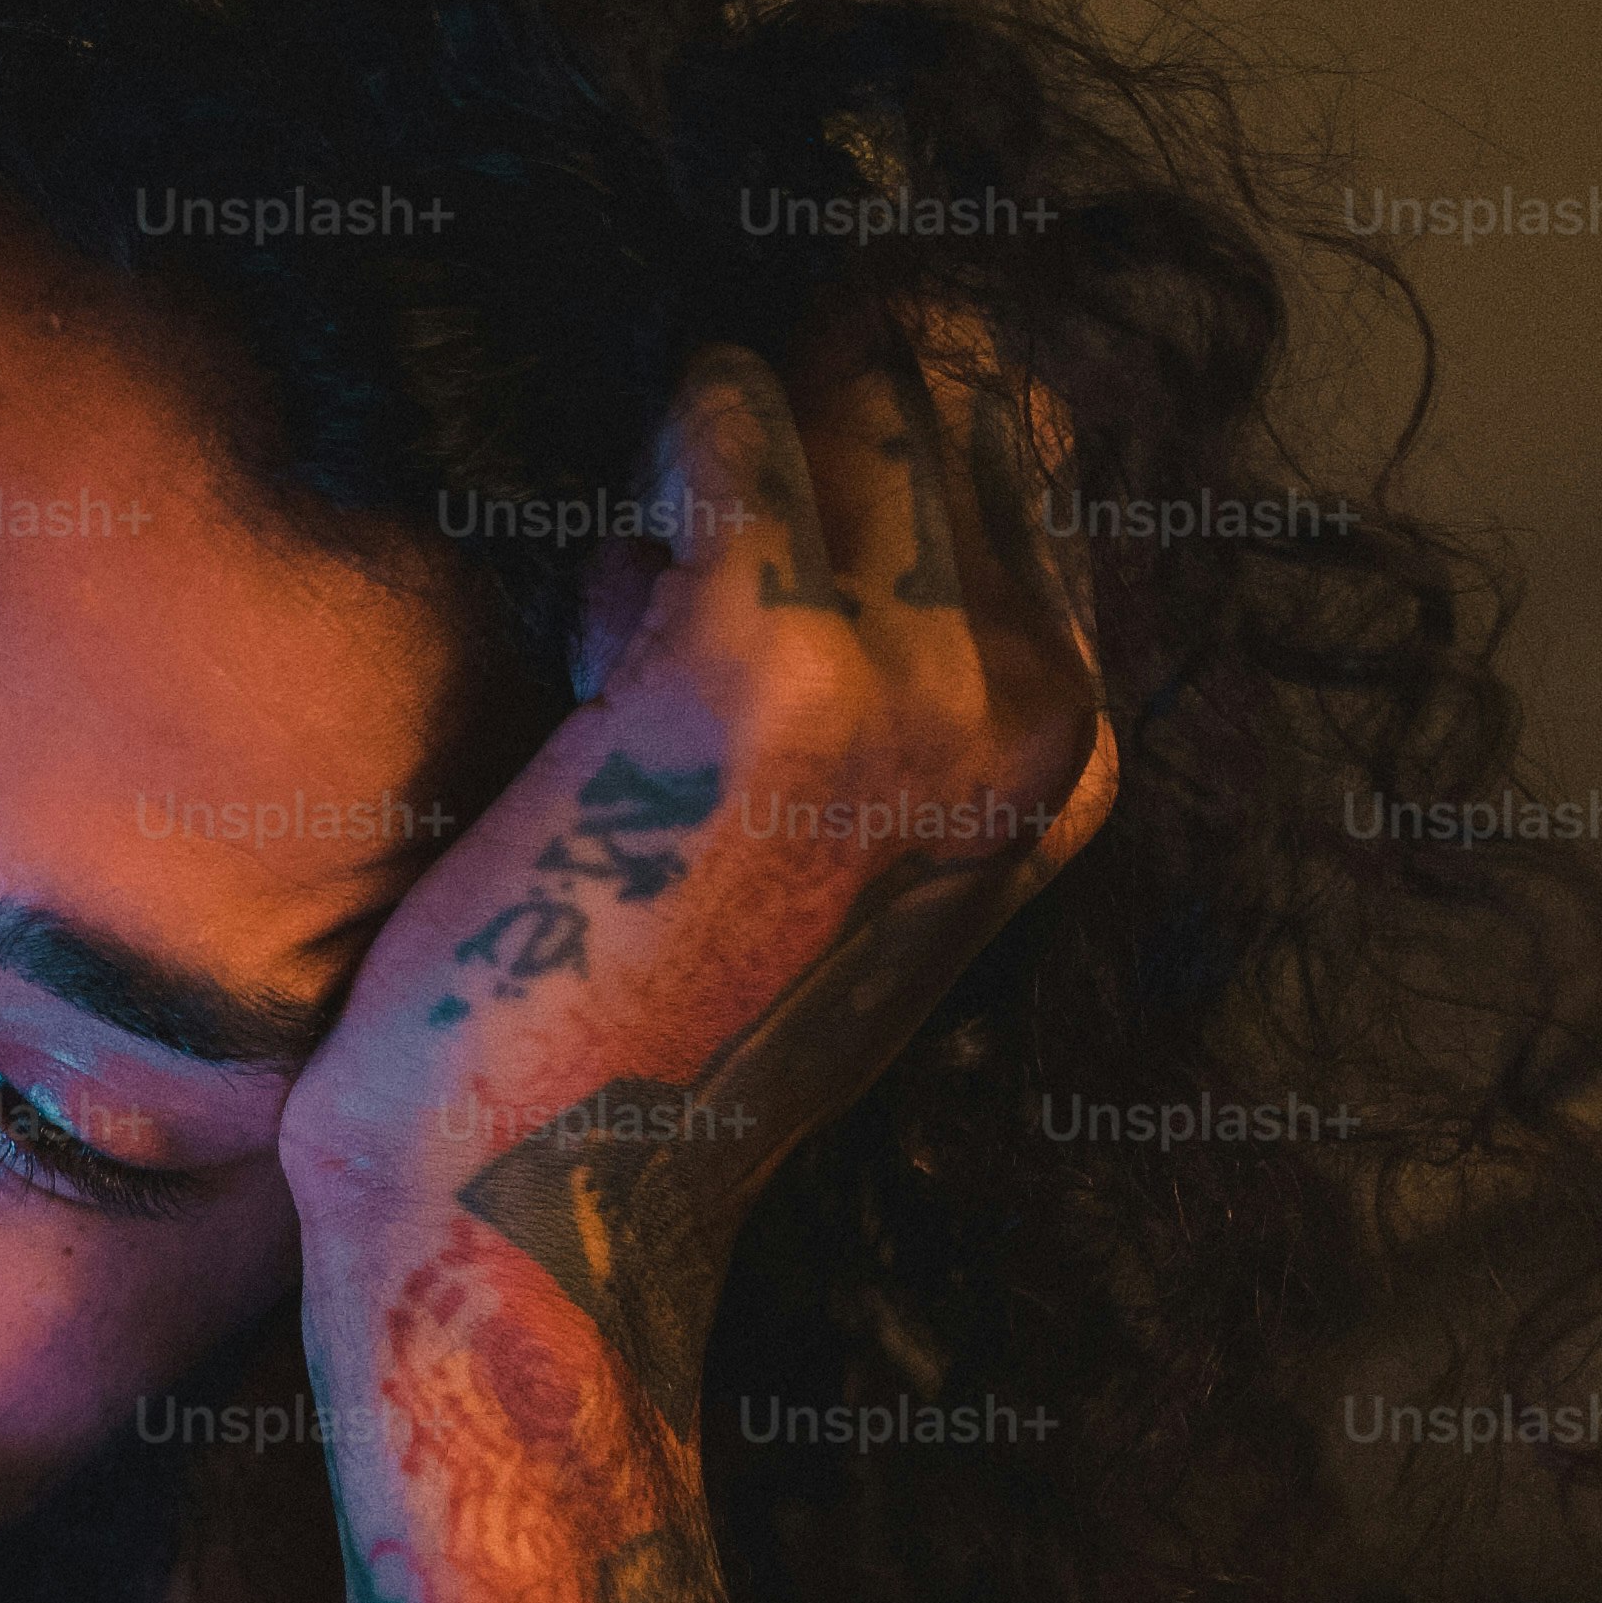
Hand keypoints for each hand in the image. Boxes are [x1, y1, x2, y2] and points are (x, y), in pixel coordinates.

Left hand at [276, 327, 1115, 1401]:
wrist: (535, 1200)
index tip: (774, 487)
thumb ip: (876, 682)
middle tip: (687, 576)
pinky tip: (612, 594)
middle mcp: (1030, 715)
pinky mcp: (776, 663)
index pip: (1034, 457)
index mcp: (1066, 763)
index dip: (886, 417)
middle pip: (949, 402)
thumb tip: (807, 448)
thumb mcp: (823, 851)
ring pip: (843, 407)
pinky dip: (662, 460)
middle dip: (805, 428)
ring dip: (716, 465)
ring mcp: (920, 686)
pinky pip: (729, 435)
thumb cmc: (634, 1027)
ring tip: (633, 634)